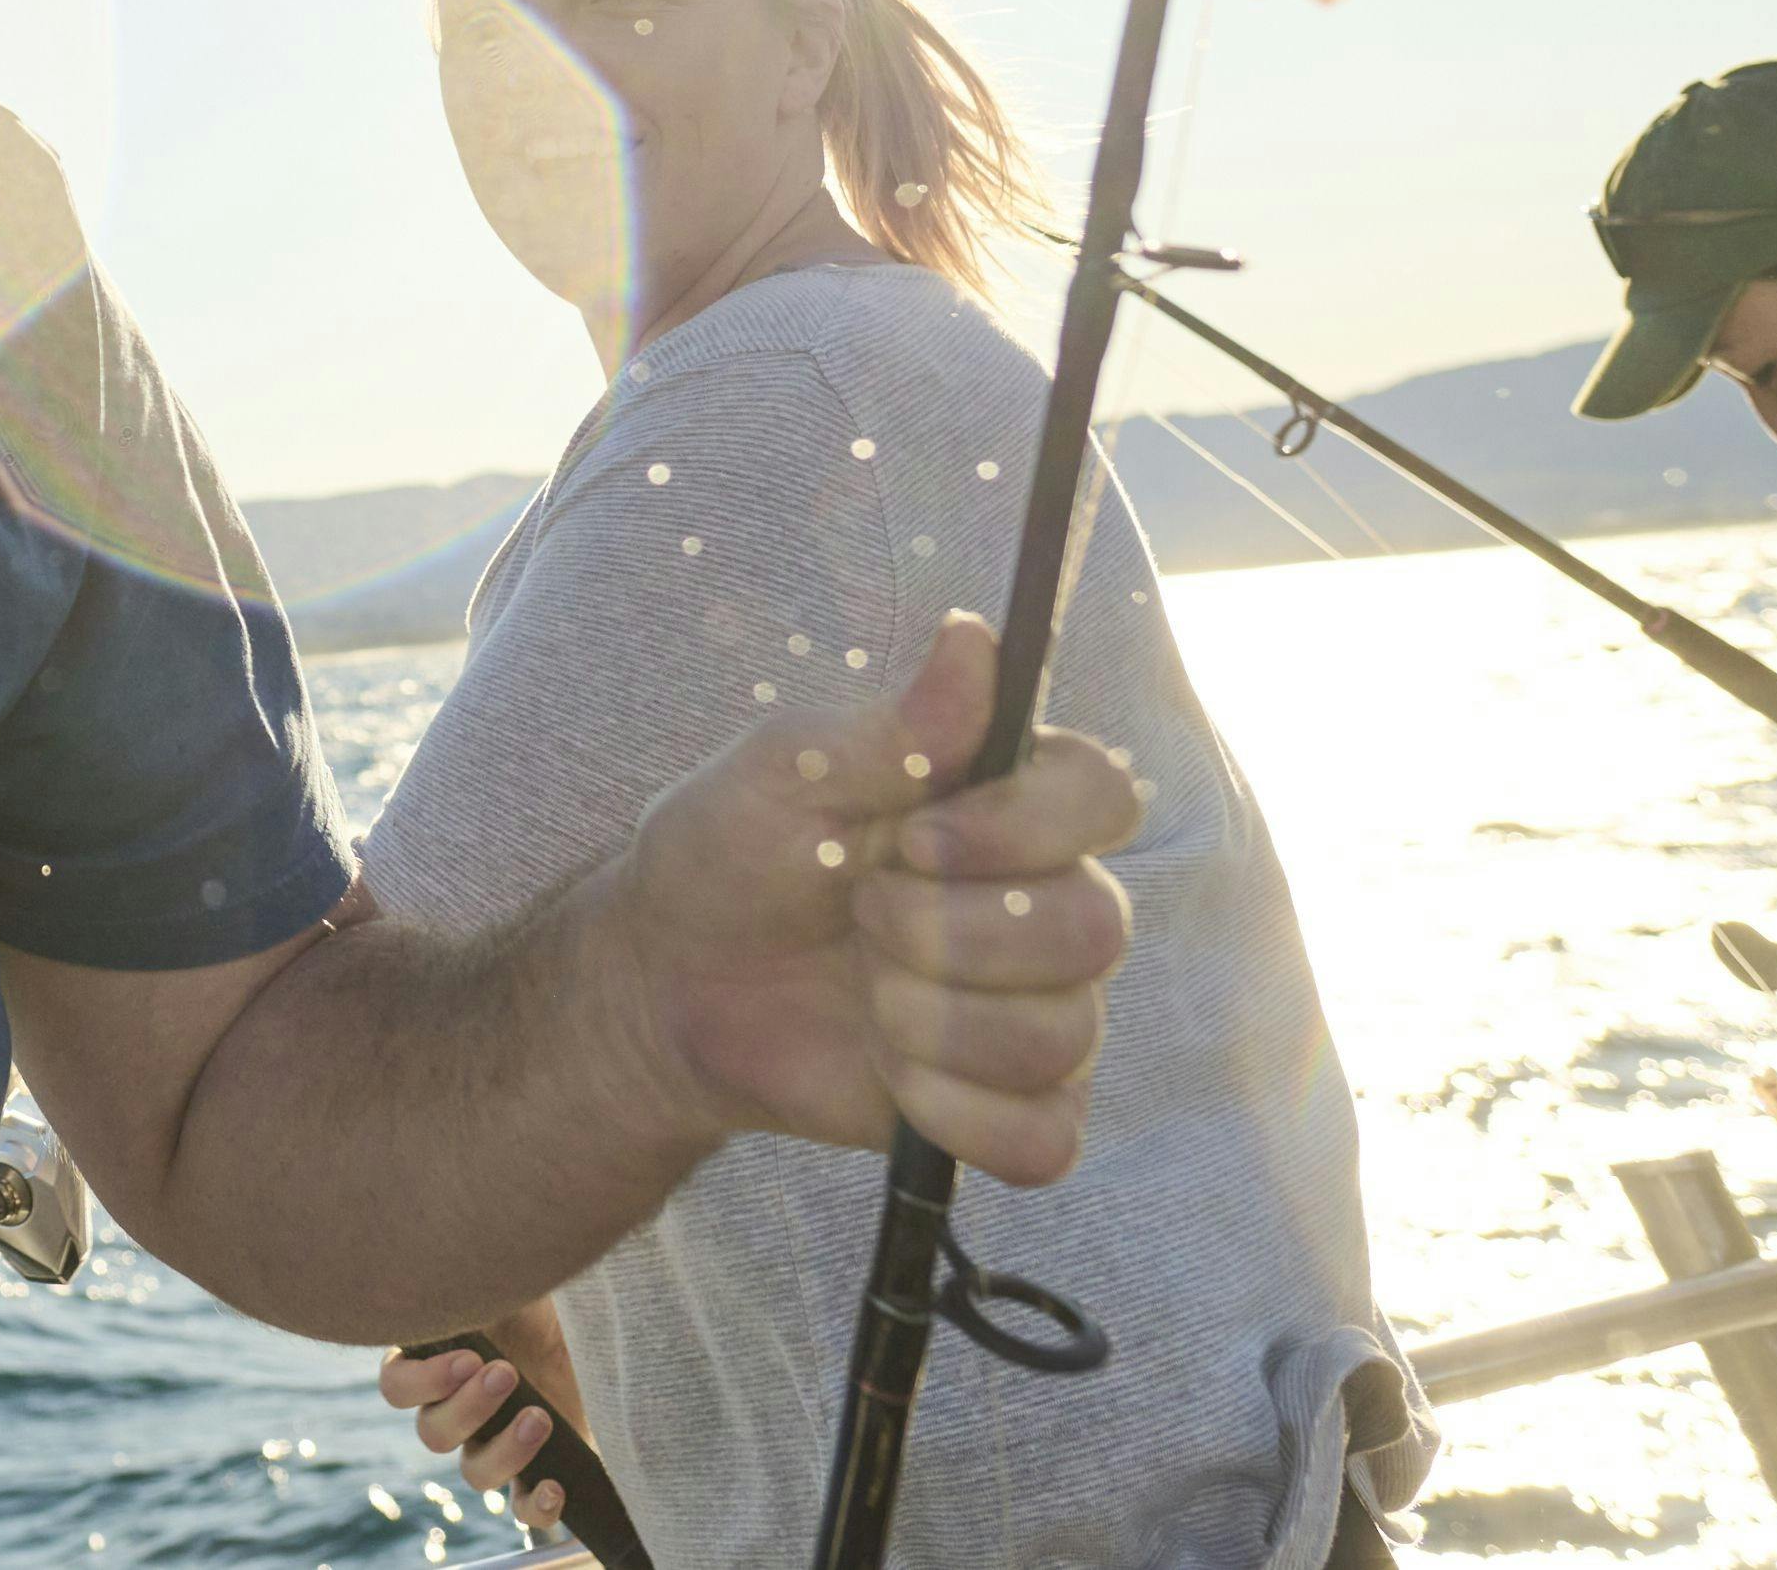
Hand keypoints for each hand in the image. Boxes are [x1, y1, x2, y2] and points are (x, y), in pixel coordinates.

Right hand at [377, 1300, 586, 1536]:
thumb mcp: (511, 1281)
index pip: (397, 1385)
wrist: (608, 1339)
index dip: (421, 1382)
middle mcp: (460, 1410)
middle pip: (432, 1433)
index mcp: (440, 1362)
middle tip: (506, 1374)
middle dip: (467, 1407)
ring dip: (504, 1451)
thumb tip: (441, 1270)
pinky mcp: (540, 1474)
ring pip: (474, 1475)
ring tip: (540, 1417)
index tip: (468, 1359)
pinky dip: (536, 1506)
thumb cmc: (549, 1304)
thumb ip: (471, 1282)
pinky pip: (524, 1512)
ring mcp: (498, 1446)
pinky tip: (555, 1485)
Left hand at [602, 614, 1138, 1186]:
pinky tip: (891, 1077)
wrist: (672, 983)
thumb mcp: (784, 773)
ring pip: (1061, 1036)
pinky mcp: (1018, 1108)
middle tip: (859, 917)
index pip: (1104, 795)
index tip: (914, 839)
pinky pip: (1044, 1139)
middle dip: (948, 934)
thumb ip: (891, 727)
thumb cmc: (730, 854)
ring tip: (860, 990)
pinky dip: (954, 1114)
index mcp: (1010, 803)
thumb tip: (977, 636)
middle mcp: (1051, 902)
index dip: (1025, 827)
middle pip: (1094, 927)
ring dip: (928, 1021)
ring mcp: (1044, 1011)